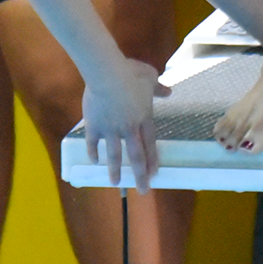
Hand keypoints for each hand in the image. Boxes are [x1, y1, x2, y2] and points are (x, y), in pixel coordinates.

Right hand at [83, 56, 171, 191]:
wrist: (106, 73)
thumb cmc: (130, 73)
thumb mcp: (150, 78)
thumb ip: (159, 88)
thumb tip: (169, 92)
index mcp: (144, 118)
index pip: (150, 145)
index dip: (152, 161)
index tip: (154, 175)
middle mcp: (129, 128)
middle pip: (136, 156)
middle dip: (139, 175)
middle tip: (143, 190)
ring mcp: (111, 129)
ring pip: (115, 155)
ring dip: (115, 170)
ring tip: (115, 183)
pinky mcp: (95, 126)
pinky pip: (93, 143)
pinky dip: (93, 152)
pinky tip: (94, 161)